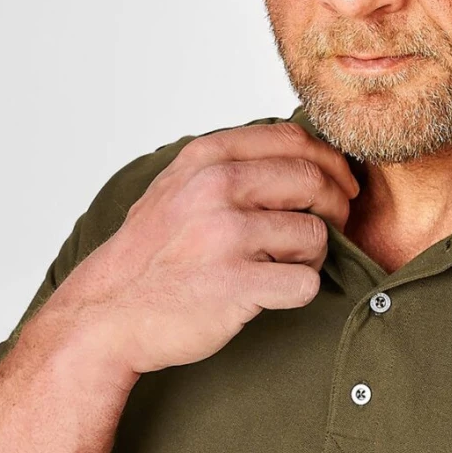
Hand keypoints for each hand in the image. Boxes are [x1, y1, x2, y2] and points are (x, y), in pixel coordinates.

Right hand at [50, 121, 358, 378]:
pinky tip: (271, 294)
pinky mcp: (236, 285)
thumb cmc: (152, 254)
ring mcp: (225, 236)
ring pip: (315, 236)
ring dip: (311, 257)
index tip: (342, 186)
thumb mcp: (178, 186)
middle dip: (335, 209)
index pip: (295, 140)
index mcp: (206, 158)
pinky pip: (305, 283)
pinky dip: (297, 292)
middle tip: (331, 230)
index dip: (332, 163)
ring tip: (280, 268)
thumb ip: (229, 164)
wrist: (109, 312)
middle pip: (314, 183)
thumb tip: (303, 153)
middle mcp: (215, 188)